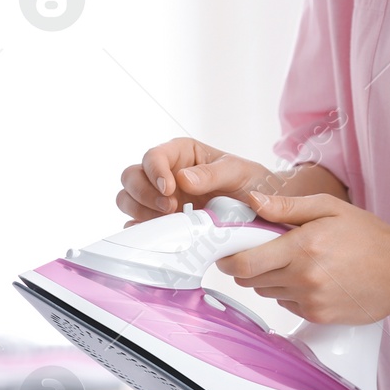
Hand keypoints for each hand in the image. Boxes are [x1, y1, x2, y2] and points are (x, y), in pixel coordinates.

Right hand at [117, 137, 272, 224]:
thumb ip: (211, 173)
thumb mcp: (237, 171)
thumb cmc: (250, 183)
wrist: (262, 211)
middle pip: (131, 177)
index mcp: (179, 153)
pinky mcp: (159, 222)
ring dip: (141, 212)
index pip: (153, 156)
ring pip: (127, 200)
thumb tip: (182, 179)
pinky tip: (160, 235)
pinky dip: (142, 231)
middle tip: (170, 208)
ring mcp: (159, 199)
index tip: (169, 189)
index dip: (155, 172)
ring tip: (168, 221)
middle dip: (144, 194)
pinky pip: (136, 225)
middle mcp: (164, 174)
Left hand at [215, 191, 389, 324]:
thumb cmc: (369, 237)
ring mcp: (310, 301)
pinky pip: (286, 305)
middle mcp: (303, 278)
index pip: (245, 262)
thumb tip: (253, 202)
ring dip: (270, 279)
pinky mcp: (317, 316)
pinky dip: (290, 293)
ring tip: (295, 263)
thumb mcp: (329, 209)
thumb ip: (287, 207)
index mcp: (302, 247)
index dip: (229, 257)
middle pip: (250, 280)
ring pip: (267, 293)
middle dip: (247, 266)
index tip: (228, 250)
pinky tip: (311, 279)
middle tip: (261, 252)